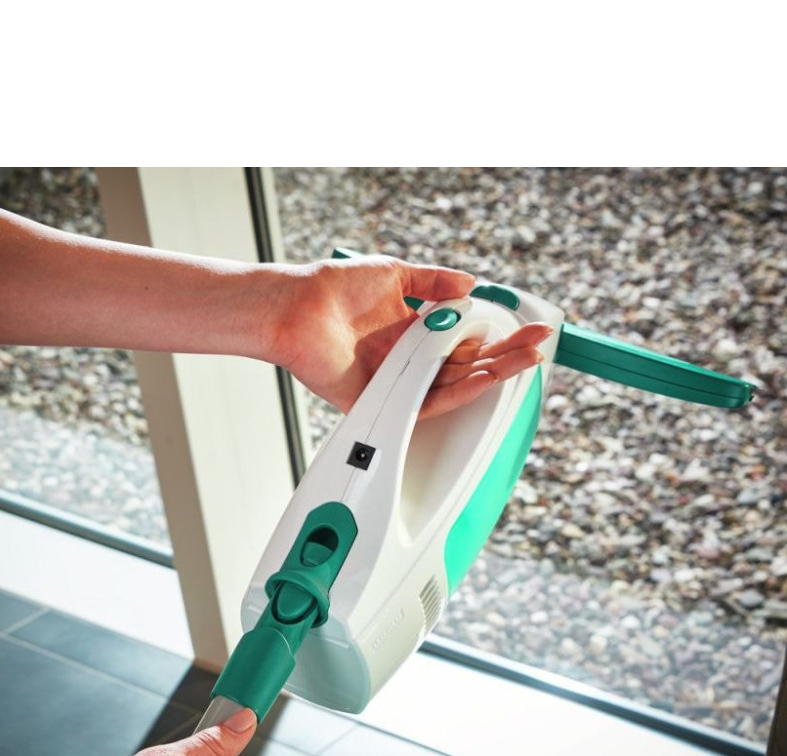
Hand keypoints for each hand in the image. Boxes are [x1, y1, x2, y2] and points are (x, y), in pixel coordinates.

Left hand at [269, 255, 551, 419]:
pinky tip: (483, 379)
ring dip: (491, 374)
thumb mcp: (394, 273)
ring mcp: (396, 380)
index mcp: (412, 333)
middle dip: (506, 356)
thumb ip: (434, 282)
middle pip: (467, 365)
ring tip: (525, 361)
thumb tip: (472, 283)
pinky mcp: (382, 399)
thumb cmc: (333, 288)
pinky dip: (456, 391)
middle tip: (539, 347)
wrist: (296, 307)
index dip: (498, 336)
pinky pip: (425, 402)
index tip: (527, 328)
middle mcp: (407, 359)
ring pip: (454, 385)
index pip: (466, 340)